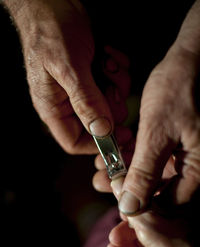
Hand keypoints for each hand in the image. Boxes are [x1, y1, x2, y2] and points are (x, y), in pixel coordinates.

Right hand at [4, 0, 129, 153]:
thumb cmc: (51, 32)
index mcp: (54, 109)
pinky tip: (108, 55)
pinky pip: (115, 84)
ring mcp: (83, 90)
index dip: (98, 143)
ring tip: (108, 64)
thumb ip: (86, 101)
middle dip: (112, 106)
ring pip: (111, 103)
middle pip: (99, 124)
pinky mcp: (94, 77)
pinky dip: (118, 70)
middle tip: (112, 88)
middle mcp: (68, 103)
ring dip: (117, 84)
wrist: (54, 3)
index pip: (75, 142)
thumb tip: (102, 131)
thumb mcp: (69, 68)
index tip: (121, 135)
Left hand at [110, 1, 199, 214]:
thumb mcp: (158, 133)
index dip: (140, 204)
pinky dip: (135, 158)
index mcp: (197, 169)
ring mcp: (186, 156)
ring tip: (102, 168)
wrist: (190, 59)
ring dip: (127, 172)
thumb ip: (145, 172)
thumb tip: (130, 208)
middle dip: (128, 187)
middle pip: (159, 192)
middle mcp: (194, 167)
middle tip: (102, 181)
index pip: (168, 204)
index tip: (116, 197)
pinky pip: (154, 159)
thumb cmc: (180, 89)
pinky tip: (115, 155)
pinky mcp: (176, 144)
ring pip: (153, 175)